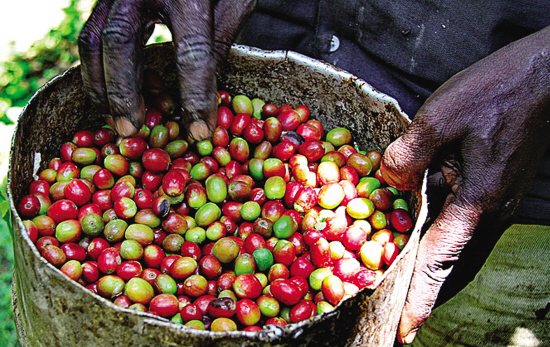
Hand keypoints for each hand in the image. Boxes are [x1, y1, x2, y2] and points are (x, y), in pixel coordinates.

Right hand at [78, 0, 255, 138]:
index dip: (196, 96)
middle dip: (123, 92)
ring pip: (94, 37)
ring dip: (100, 84)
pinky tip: (116, 90)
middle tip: (129, 130)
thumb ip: (219, 43)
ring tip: (115, 117)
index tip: (200, 132)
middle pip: (121, 43)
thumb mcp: (235, 3)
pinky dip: (99, 68)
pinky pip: (92, 32)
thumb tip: (205, 95)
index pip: (192, 52)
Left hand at [381, 26, 549, 343]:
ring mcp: (495, 205)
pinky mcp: (494, 192)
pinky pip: (465, 232)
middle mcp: (489, 213)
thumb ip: (407, 154)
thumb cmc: (496, 92)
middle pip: (452, 268)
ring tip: (406, 294)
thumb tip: (385, 179)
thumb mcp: (440, 116)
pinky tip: (424, 247)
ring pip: (461, 254)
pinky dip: (443, 249)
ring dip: (434, 276)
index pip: (440, 261)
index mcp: (477, 202)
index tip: (403, 330)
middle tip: (397, 320)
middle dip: (424, 296)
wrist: (543, 78)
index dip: (419, 297)